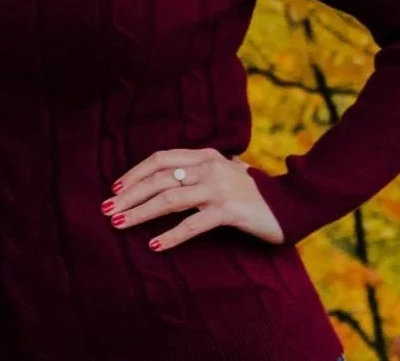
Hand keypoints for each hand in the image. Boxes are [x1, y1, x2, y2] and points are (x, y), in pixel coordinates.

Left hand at [100, 148, 284, 251]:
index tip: (116, 189)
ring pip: (170, 198)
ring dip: (141, 212)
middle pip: (160, 177)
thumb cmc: (254, 193)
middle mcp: (209, 167)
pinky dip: (172, 235)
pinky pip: (194, 223)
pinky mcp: (229, 211)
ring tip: (121, 224)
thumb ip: (201, 171)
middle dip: (130, 194)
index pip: (161, 158)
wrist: (292, 203)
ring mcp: (219, 188)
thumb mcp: (226, 173)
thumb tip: (168, 179)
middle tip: (108, 210)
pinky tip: (155, 245)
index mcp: (206, 155)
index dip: (136, 173)